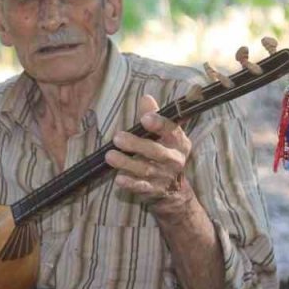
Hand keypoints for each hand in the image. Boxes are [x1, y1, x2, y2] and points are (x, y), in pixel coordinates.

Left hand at [105, 95, 195, 220]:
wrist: (174, 190)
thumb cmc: (164, 151)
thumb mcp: (163, 134)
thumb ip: (153, 116)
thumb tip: (146, 97)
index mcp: (179, 142)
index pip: (171, 130)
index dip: (159, 124)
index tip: (145, 118)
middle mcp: (175, 159)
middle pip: (156, 152)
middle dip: (137, 144)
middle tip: (117, 137)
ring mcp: (165, 177)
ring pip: (146, 170)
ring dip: (127, 163)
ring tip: (109, 156)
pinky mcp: (154, 191)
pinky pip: (142, 187)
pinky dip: (130, 184)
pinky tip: (118, 179)